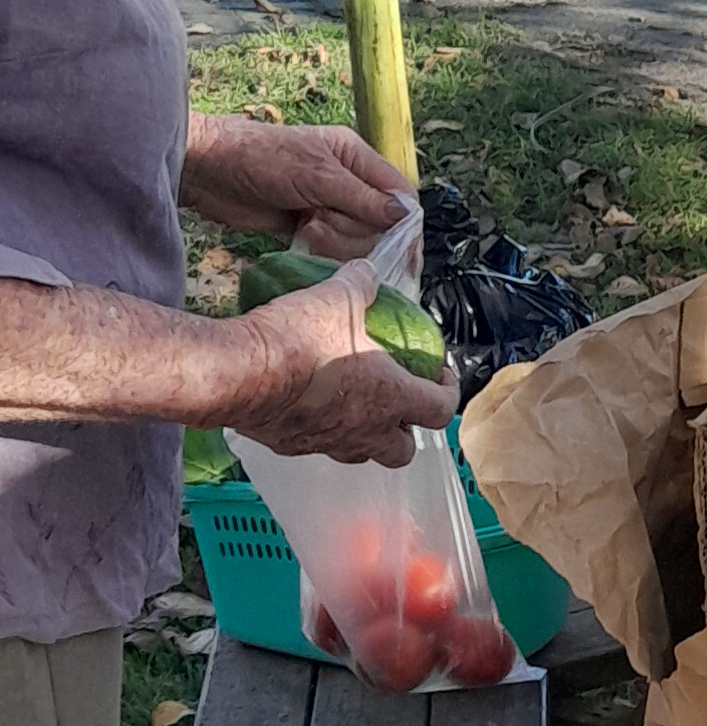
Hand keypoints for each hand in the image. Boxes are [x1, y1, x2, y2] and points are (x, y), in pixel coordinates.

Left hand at [182, 110, 413, 258]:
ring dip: (335, 241)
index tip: (403, 252)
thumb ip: (362, 198)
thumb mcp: (315, 174)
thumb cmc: (257, 158)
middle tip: (322, 219)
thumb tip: (405, 217)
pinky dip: (321, 250)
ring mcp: (327, 206)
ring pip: (356, 240)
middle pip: (380, 224)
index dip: (405, 224)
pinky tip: (300, 237)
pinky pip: (332, 250)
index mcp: (354, 157)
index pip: (399, 194)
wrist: (204, 170)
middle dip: (355, 230)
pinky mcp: (308, 227)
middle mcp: (347, 181)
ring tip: (306, 226)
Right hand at [225, 249, 456, 464]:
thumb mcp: (337, 297)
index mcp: (392, 397)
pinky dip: (322, 431)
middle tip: (396, 403)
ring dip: (365, 435)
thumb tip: (366, 272)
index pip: (441, 409)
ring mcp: (328, 443)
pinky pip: (317, 445)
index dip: (448, 392)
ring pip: (360, 453)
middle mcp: (366, 430)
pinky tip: (309, 407)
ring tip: (355, 406)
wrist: (238, 371)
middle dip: (405, 431)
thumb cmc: (298, 340)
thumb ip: (359, 284)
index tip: (439, 375)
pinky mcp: (292, 446)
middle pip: (402, 450)